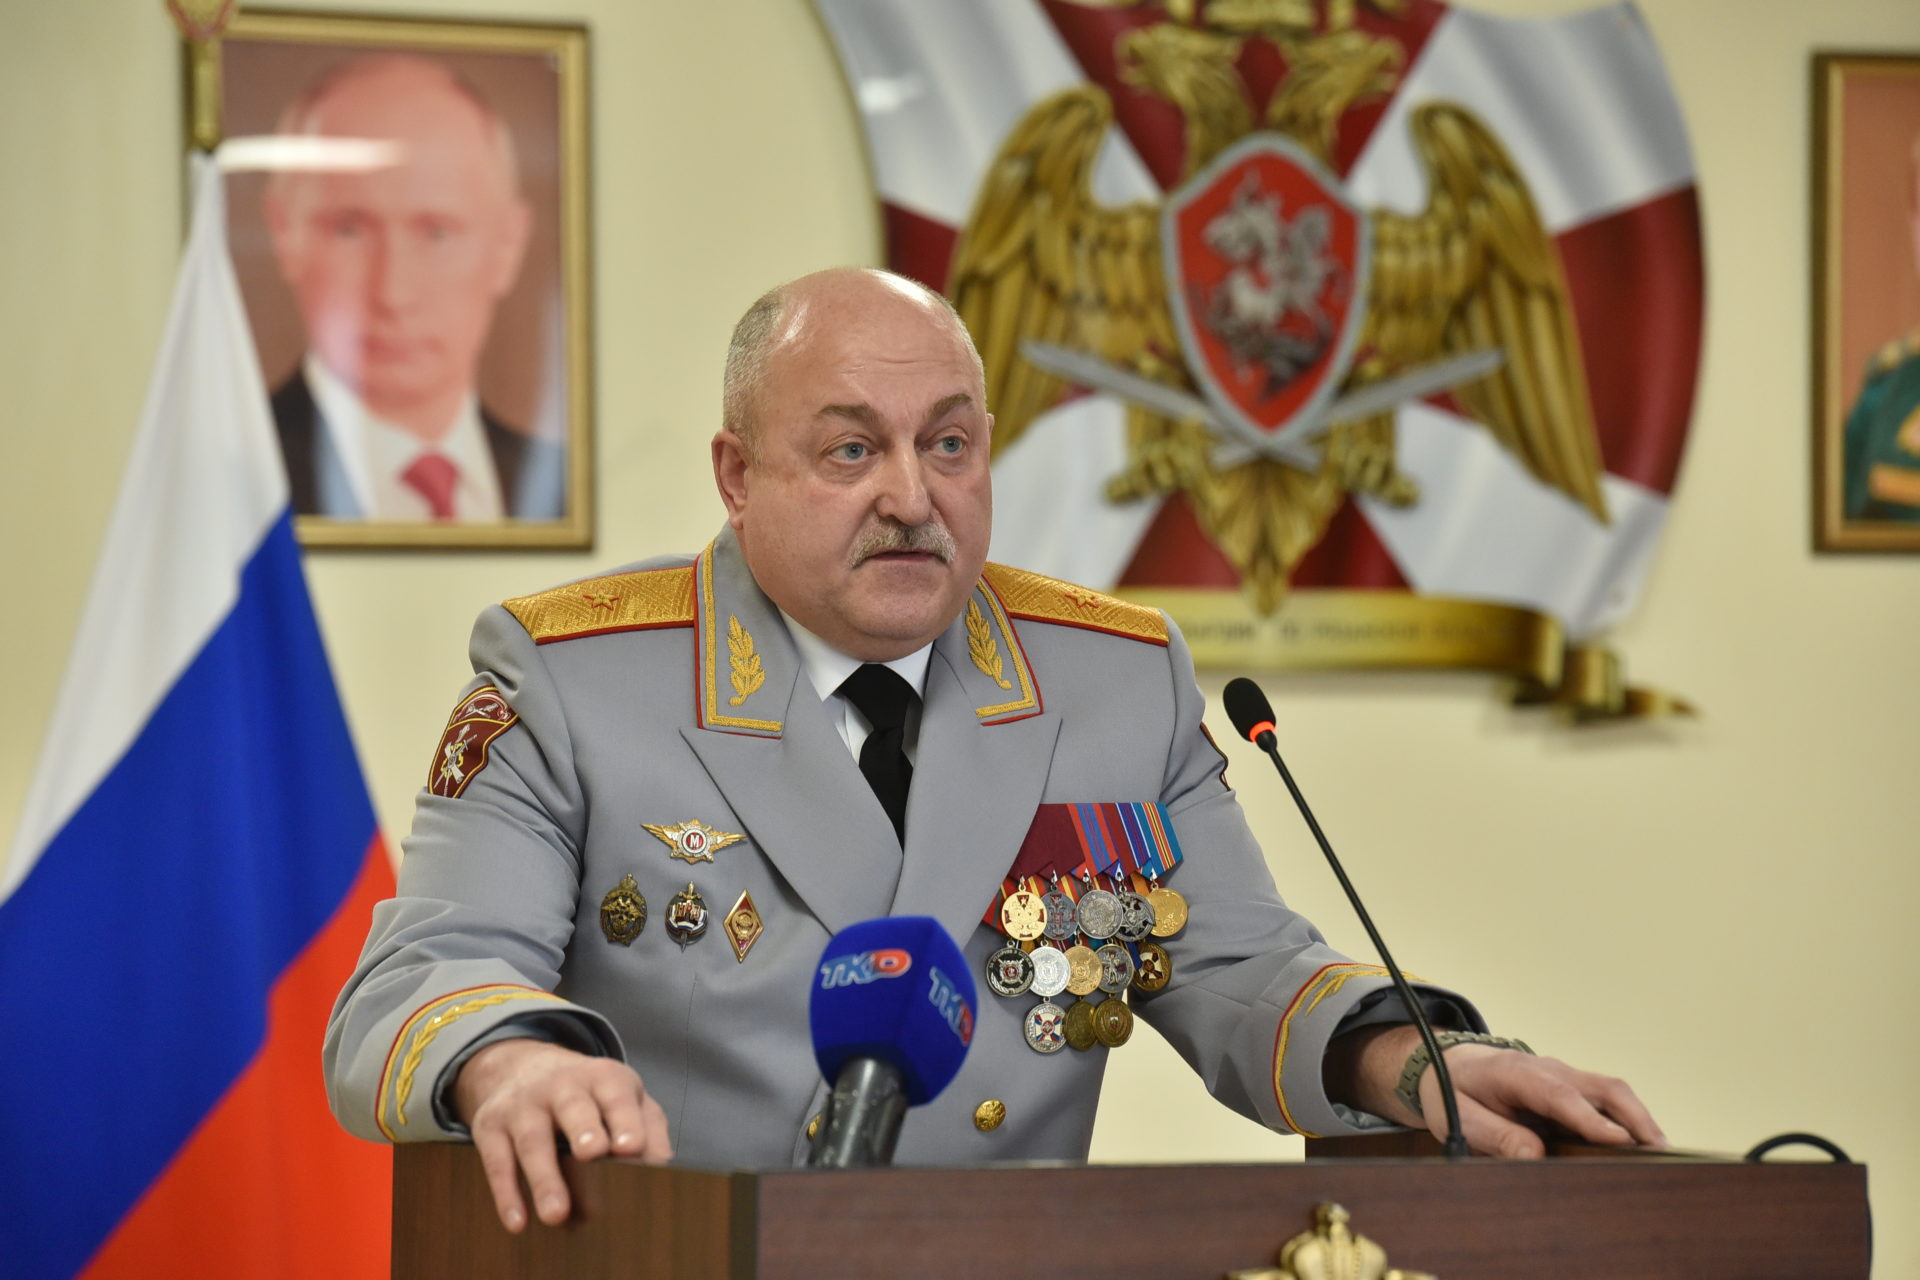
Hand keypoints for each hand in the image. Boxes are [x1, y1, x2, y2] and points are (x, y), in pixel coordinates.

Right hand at [452, 1038, 672, 1232]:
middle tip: (593, 1154)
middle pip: (573, 1107)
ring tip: (557, 1214)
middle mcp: (562, 1085)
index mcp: (603, 1078)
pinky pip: (496, 1160)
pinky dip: (506, 1193)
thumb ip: (648, 1128)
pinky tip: (518, 1222)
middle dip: (584, 1129)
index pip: (616, 1096)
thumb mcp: (622, 1097)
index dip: (624, 1120)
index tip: (631, 1147)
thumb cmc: (589, 1095)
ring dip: (545, 1177)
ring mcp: (523, 1104)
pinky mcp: (490, 1124)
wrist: (521, 1065)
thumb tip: (663, 1168)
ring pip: (533, 1139)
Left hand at [1420, 1040, 1665, 1157]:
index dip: (1591, 1119)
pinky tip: (1643, 1147)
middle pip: (1603, 1088)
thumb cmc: (1453, 1091)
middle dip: (1635, 1118)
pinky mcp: (1572, 1088)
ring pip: (1612, 1092)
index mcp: (1516, 1072)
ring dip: (1639, 1120)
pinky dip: (1630, 1120)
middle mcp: (1548, 1069)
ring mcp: (1564, 1076)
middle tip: (1660, 1154)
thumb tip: (1536, 1156)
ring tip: (1662, 1156)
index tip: (1619, 1141)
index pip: (1561, 1095)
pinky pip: (1607, 1100)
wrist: (1447, 1064)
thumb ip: (1495, 1136)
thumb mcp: (1459, 1117)